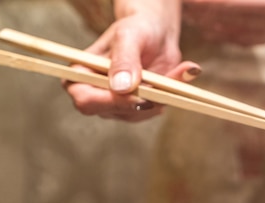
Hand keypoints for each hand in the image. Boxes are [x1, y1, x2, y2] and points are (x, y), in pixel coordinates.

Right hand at [65, 0, 200, 121]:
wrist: (155, 32)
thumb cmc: (135, 28)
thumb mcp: (128, 36)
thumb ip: (124, 59)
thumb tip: (121, 87)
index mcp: (81, 74)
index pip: (85, 100)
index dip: (109, 101)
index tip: (135, 92)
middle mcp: (96, 94)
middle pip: (114, 111)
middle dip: (141, 98)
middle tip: (163, 83)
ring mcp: (117, 104)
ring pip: (139, 112)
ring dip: (162, 93)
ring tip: (178, 70)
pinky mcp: (139, 108)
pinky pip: (156, 107)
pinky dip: (172, 92)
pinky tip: (183, 72)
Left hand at [182, 0, 264, 45]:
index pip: (226, 5)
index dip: (203, 3)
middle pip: (226, 20)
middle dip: (201, 13)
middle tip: (182, 6)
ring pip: (234, 33)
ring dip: (210, 26)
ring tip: (192, 17)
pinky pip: (246, 40)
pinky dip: (227, 36)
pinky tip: (213, 31)